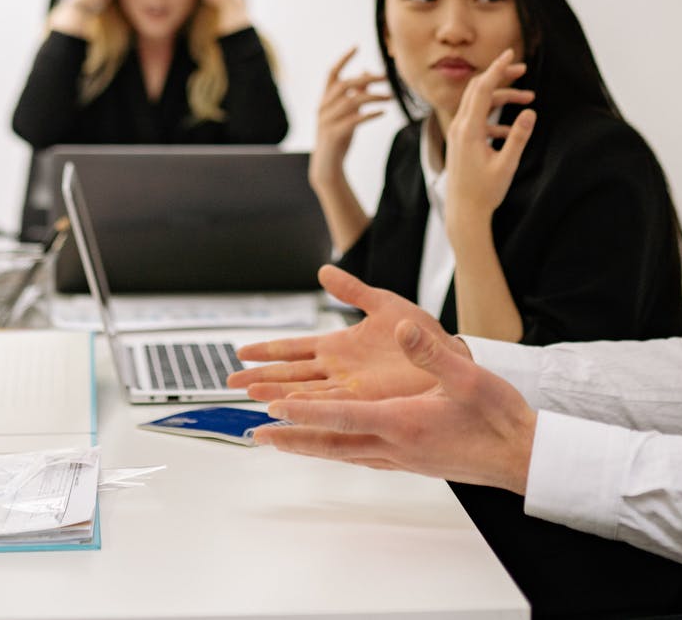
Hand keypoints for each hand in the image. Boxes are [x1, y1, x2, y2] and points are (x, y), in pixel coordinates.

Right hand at [229, 265, 465, 401]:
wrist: (451, 357)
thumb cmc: (424, 334)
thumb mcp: (384, 304)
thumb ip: (353, 291)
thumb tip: (324, 270)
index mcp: (339, 346)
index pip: (294, 349)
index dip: (267, 351)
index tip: (240, 351)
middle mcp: (338, 371)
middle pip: (290, 375)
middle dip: (260, 377)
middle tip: (231, 381)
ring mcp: (349, 388)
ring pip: (303, 393)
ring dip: (277, 394)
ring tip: (250, 396)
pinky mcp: (365, 402)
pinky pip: (329, 407)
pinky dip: (307, 409)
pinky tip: (287, 411)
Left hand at [254, 319, 538, 492]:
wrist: (523, 457)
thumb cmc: (498, 417)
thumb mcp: (467, 376)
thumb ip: (431, 353)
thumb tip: (401, 330)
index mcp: (404, 422)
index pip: (343, 416)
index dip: (306, 411)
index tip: (274, 407)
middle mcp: (396, 445)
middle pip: (332, 443)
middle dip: (292, 437)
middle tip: (256, 434)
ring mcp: (403, 458)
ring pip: (344, 453)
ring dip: (310, 447)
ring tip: (281, 442)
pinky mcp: (412, 461)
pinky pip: (362, 457)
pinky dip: (338, 450)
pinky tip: (334, 447)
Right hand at [309, 48, 390, 188]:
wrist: (327, 166)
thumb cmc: (338, 136)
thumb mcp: (346, 112)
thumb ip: (354, 93)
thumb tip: (366, 72)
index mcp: (325, 100)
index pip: (332, 73)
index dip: (343, 59)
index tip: (357, 46)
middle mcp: (323, 107)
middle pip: (344, 85)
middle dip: (366, 78)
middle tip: (386, 77)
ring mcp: (327, 121)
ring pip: (351, 102)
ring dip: (373, 96)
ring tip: (390, 97)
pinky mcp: (335, 134)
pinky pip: (354, 120)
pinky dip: (369, 114)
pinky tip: (383, 112)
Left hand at [442, 50, 535, 233]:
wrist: (464, 213)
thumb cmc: (485, 193)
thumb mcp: (506, 165)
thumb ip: (518, 138)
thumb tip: (530, 112)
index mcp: (469, 129)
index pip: (483, 89)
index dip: (497, 69)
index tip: (511, 54)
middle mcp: (460, 127)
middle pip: (478, 89)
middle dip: (500, 76)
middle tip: (523, 68)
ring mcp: (459, 133)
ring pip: (480, 103)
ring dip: (503, 97)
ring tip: (530, 97)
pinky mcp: (462, 141)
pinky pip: (478, 119)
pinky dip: (496, 117)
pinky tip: (514, 128)